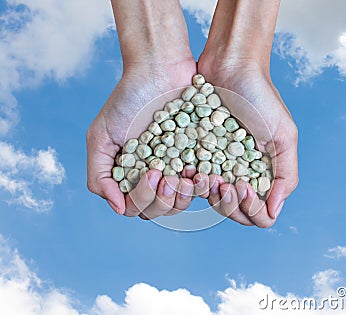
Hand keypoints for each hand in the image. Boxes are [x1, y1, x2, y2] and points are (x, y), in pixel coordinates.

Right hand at [86, 62, 196, 217]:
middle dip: (163, 199)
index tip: (151, 171)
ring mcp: (178, 167)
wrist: (160, 70)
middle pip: (160, 209)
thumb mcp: (101, 136)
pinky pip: (204, 183)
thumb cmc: (128, 99)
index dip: (144, 199)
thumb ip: (99, 174)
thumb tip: (119, 208)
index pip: (138, 206)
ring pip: (182, 201)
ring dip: (183, 197)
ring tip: (187, 177)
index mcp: (132, 173)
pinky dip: (203, 186)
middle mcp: (155, 174)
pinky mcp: (200, 156)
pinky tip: (203, 175)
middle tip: (165, 174)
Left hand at [197, 58, 298, 227]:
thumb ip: (286, 174)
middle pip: (234, 213)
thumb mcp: (283, 134)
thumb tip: (274, 210)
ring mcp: (218, 164)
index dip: (251, 209)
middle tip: (222, 181)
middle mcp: (241, 174)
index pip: (259, 215)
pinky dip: (190, 182)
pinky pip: (191, 180)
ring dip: (207, 195)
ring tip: (204, 174)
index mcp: (263, 173)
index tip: (243, 185)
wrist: (229, 66)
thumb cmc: (260, 97)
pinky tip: (188, 169)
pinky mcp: (196, 152)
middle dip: (228, 204)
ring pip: (211, 201)